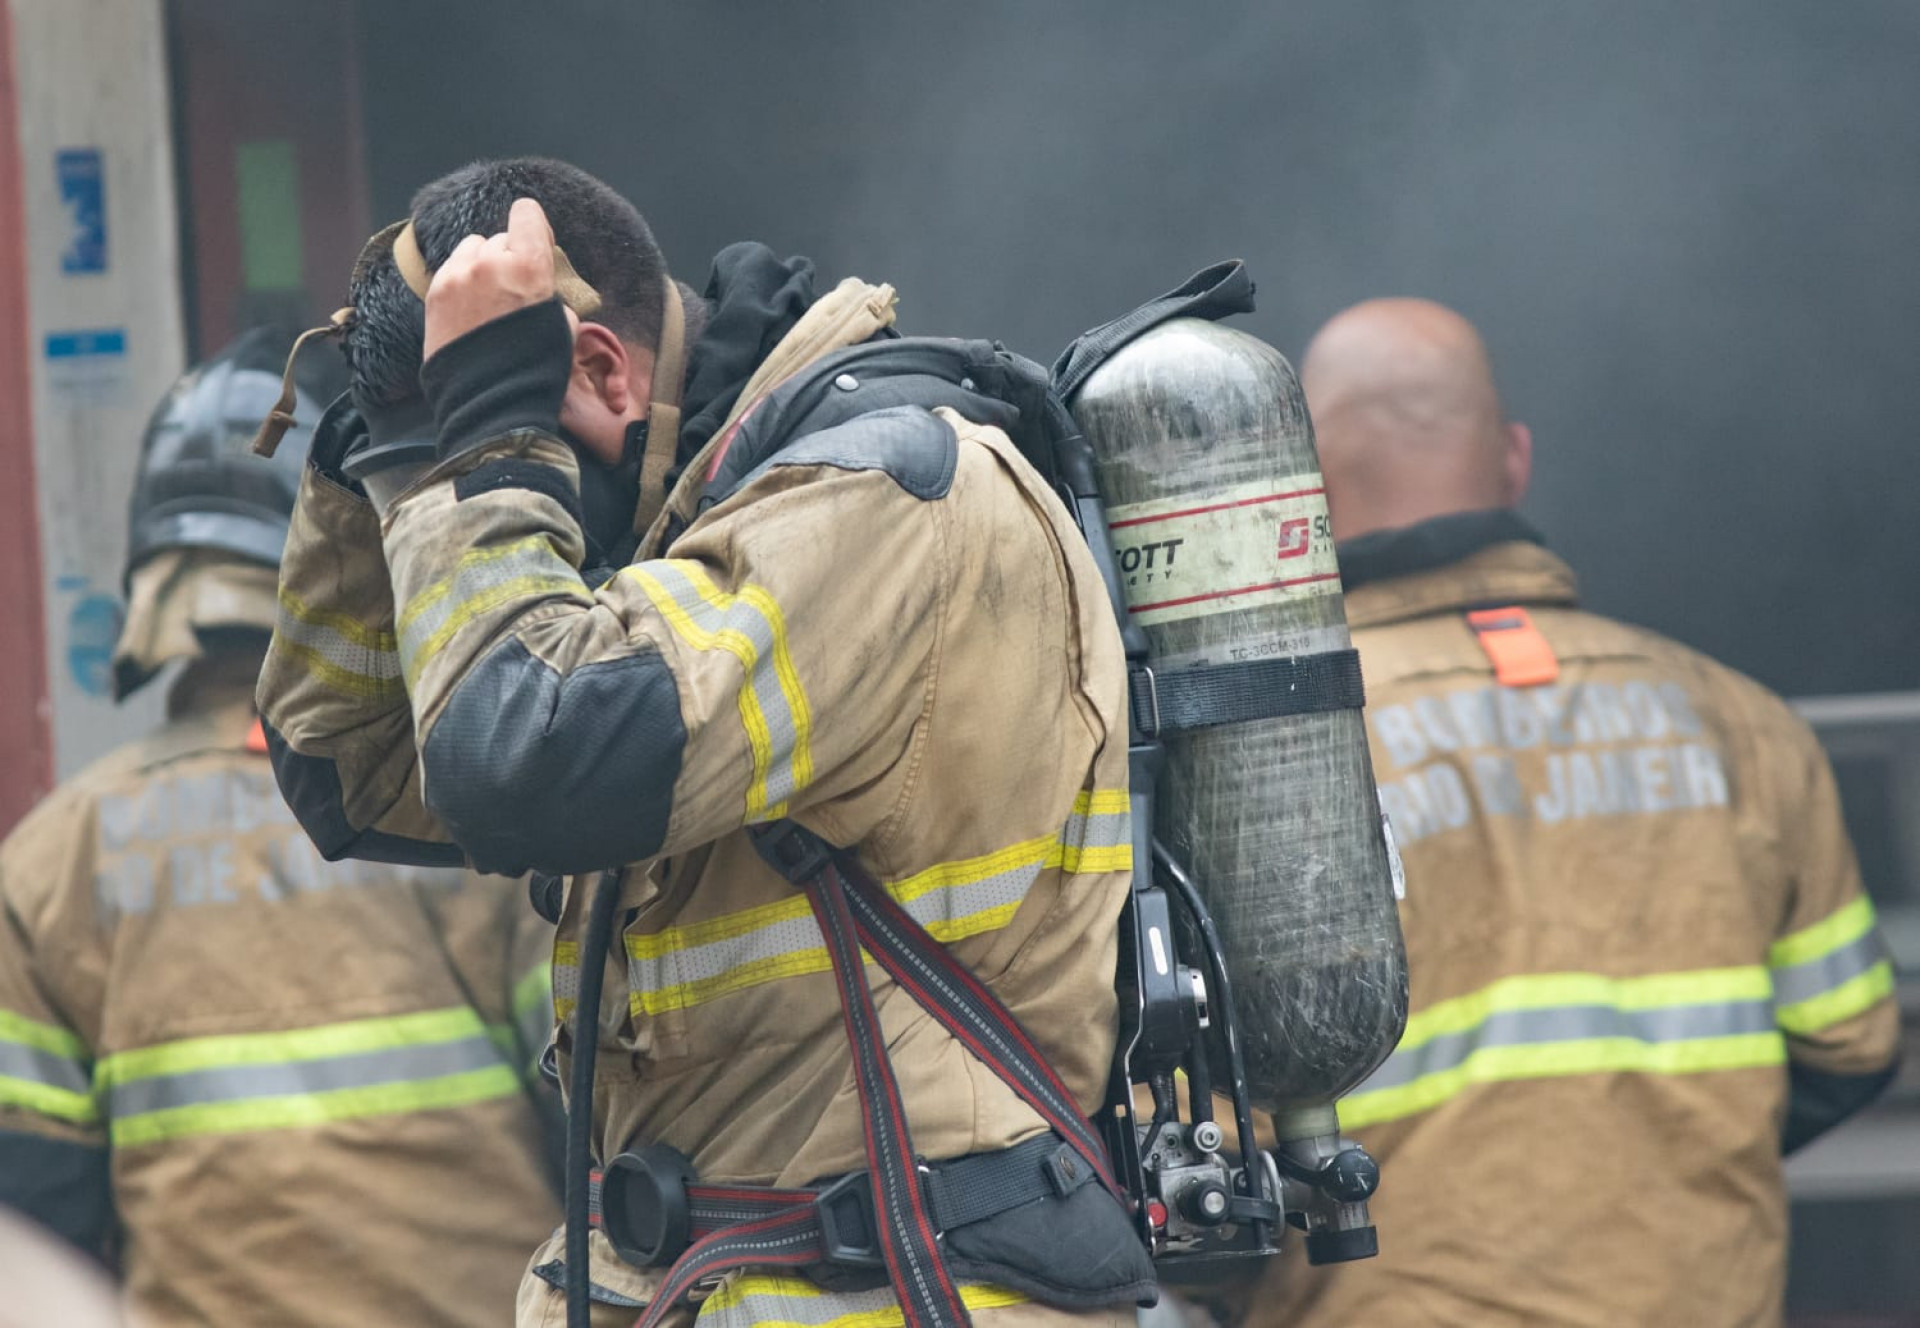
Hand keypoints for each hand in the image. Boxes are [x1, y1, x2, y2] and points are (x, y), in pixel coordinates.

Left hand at [422, 197, 563, 361]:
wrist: (489, 403)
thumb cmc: (534, 369)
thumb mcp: (561, 326)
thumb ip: (549, 291)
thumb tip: (540, 280)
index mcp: (529, 267)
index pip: (527, 212)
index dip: (534, 227)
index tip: (536, 245)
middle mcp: (490, 262)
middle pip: (501, 238)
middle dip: (509, 258)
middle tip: (514, 291)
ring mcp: (458, 275)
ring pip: (473, 248)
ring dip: (482, 265)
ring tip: (489, 300)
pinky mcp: (435, 292)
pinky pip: (452, 269)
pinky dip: (462, 282)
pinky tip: (470, 312)